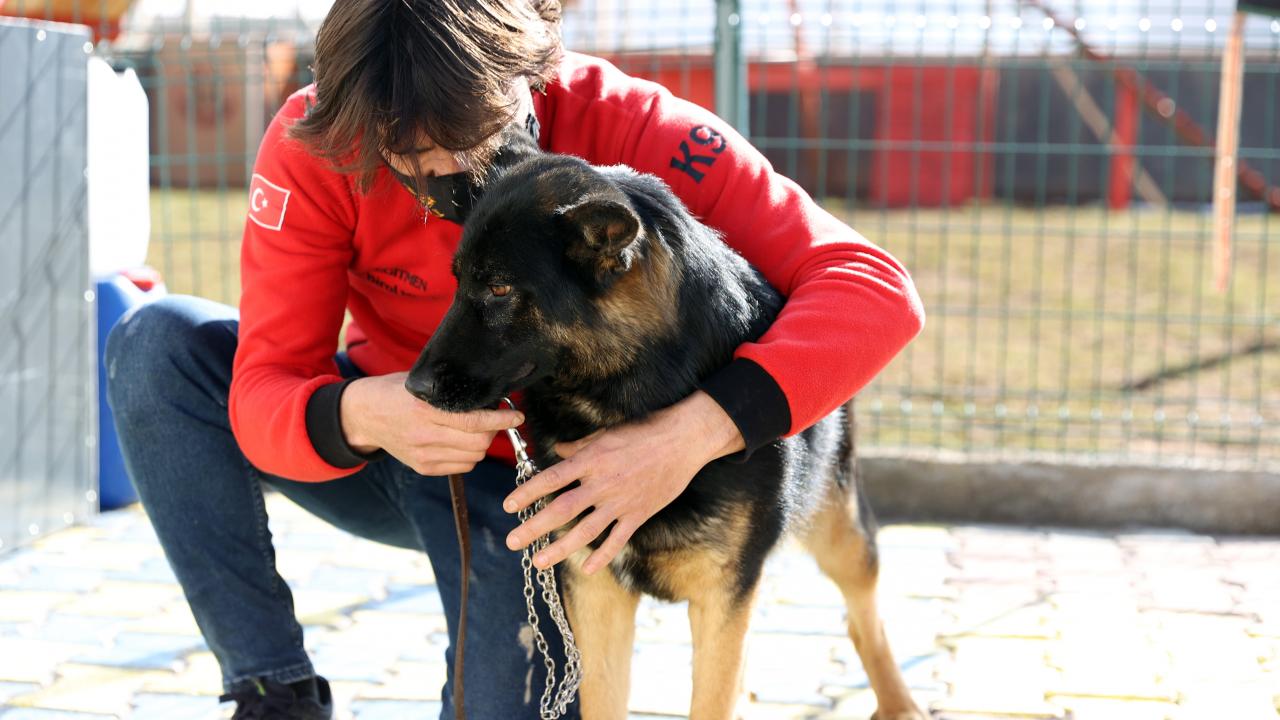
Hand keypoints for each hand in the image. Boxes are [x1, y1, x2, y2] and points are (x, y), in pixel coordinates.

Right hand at [340, 372, 523, 475]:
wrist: (364, 415)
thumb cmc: (396, 393)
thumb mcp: (421, 383)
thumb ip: (452, 391)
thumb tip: (489, 394)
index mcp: (425, 409)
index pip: (474, 421)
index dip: (501, 420)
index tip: (517, 416)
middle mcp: (424, 435)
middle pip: (479, 443)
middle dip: (493, 431)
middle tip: (493, 419)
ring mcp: (423, 454)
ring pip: (473, 457)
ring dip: (482, 444)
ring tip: (475, 430)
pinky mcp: (423, 468)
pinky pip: (461, 466)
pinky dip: (469, 455)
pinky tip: (461, 441)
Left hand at [502, 391, 744, 573]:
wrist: (683, 440)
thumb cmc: (644, 431)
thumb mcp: (607, 433)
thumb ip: (580, 446)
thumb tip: (559, 450)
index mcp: (591, 460)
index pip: (551, 479)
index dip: (527, 493)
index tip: (508, 505)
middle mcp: (602, 484)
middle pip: (561, 510)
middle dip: (534, 528)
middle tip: (513, 541)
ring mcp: (620, 502)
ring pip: (585, 531)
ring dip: (559, 548)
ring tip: (538, 561)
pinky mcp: (638, 514)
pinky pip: (616, 539)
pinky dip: (601, 555)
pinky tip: (585, 568)